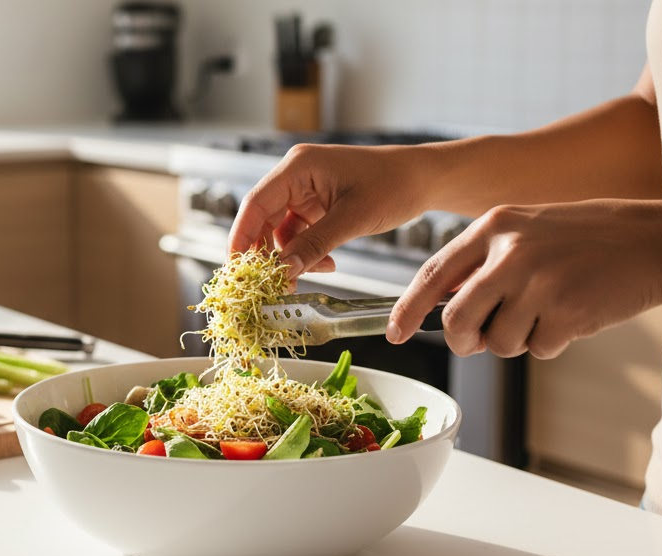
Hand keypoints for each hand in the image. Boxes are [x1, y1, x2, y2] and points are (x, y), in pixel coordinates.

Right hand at [228, 144, 428, 276]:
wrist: (425, 179)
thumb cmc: (394, 185)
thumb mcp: (352, 219)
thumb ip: (313, 245)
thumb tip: (283, 272)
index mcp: (298, 166)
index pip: (255, 203)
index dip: (241, 237)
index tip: (236, 269)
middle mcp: (296, 175)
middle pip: (262, 218)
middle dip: (268, 252)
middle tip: (272, 282)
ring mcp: (305, 189)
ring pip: (279, 229)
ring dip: (291, 255)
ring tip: (314, 271)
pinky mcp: (316, 204)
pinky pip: (298, 232)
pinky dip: (306, 251)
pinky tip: (326, 263)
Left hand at [388, 200, 661, 358]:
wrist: (654, 240)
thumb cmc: (587, 238)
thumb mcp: (525, 231)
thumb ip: (482, 262)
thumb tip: (440, 305)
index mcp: (493, 226)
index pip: (433, 273)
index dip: (407, 308)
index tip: (395, 332)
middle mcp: (510, 252)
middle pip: (457, 320)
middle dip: (465, 341)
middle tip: (481, 340)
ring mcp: (539, 281)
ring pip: (499, 342)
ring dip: (518, 341)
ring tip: (546, 313)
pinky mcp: (568, 310)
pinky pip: (539, 348)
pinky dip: (552, 342)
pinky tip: (573, 314)